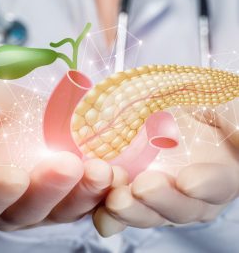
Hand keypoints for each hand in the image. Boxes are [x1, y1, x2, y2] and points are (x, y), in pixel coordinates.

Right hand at [0, 81, 113, 230]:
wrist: (31, 112)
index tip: (13, 177)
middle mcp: (20, 202)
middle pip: (32, 208)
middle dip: (50, 189)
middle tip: (67, 165)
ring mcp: (54, 200)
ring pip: (68, 207)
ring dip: (85, 192)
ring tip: (100, 170)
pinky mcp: (80, 190)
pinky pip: (95, 197)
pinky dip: (107, 189)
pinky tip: (119, 173)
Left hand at [93, 101, 238, 235]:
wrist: (169, 112)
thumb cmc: (197, 110)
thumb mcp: (222, 109)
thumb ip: (233, 120)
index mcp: (217, 174)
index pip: (218, 185)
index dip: (205, 185)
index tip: (189, 180)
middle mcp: (188, 194)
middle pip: (178, 209)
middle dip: (160, 201)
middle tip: (143, 188)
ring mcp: (155, 196)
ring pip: (144, 212)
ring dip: (128, 209)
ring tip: (114, 198)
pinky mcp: (127, 191)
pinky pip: (115, 207)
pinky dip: (104, 208)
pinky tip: (95, 200)